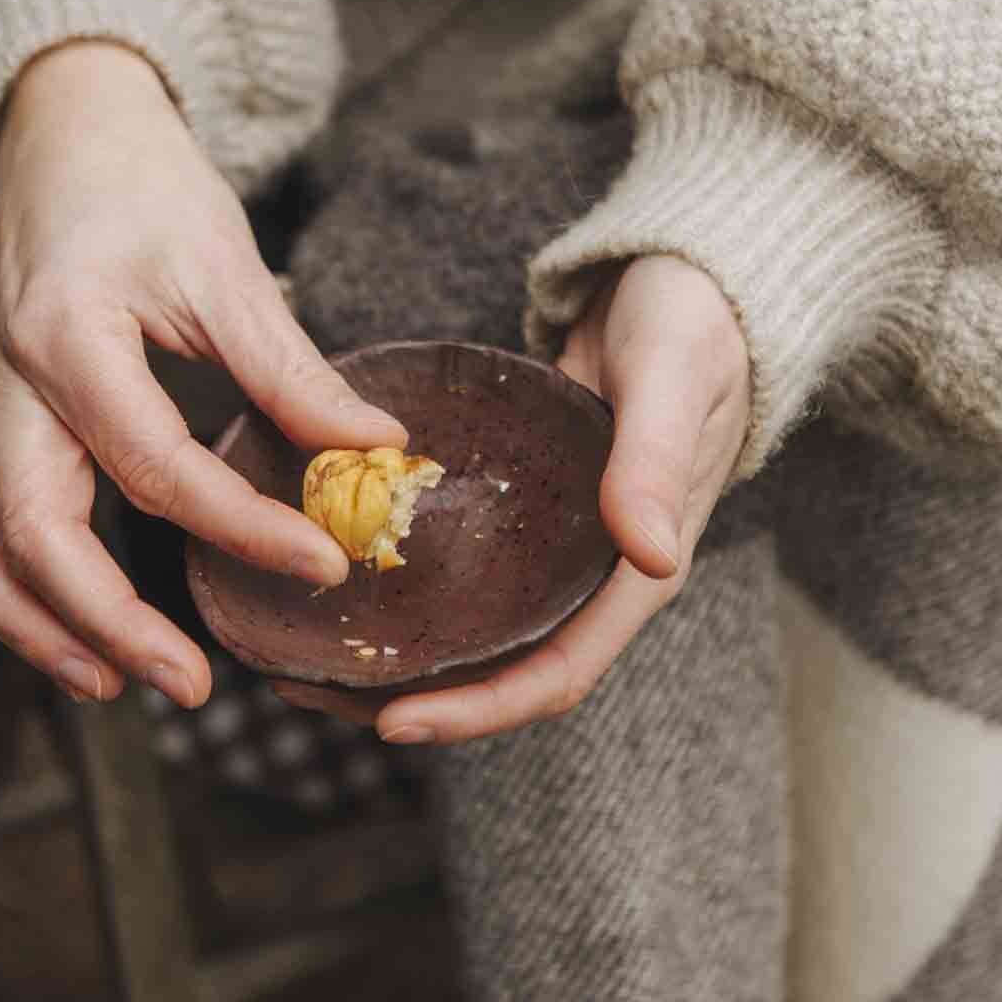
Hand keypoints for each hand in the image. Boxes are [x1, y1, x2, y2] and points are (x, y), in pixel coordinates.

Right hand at [0, 40, 405, 708]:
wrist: (62, 137)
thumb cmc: (143, 186)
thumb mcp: (226, 264)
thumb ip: (292, 369)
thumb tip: (377, 450)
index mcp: (70, 336)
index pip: (158, 465)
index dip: (246, 528)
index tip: (327, 564)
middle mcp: (6, 387)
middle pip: (36, 537)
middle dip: (111, 625)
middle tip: (197, 686)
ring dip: (40, 630)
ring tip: (119, 684)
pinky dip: (19, 597)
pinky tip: (86, 637)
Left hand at [273, 255, 750, 742]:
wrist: (692, 281)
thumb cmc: (695, 328)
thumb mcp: (672, 383)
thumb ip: (655, 463)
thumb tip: (650, 556)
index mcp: (638, 572)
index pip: (557, 673)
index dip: (479, 709)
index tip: (394, 721)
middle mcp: (594, 574)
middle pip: (502, 668)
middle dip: (418, 696)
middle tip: (313, 691)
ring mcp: (558, 544)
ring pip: (475, 625)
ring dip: (400, 648)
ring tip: (306, 651)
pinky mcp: (527, 510)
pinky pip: (464, 565)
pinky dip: (407, 580)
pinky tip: (338, 565)